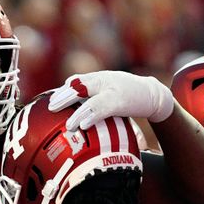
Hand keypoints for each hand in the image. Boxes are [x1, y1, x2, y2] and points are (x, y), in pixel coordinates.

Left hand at [48, 70, 173, 128]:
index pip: (76, 81)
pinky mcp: (120, 101)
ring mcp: (112, 90)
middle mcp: (103, 80)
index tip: (50, 101)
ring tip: (68, 125)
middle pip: (78, 86)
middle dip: (63, 98)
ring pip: (90, 101)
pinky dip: (91, 116)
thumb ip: (91, 90)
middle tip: (50, 108)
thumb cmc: (129, 93)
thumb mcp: (108, 87)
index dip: (62, 91)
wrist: (154, 94)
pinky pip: (102, 109)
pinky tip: (83, 125)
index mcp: (99, 78)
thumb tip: (70, 91)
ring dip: (77, 114)